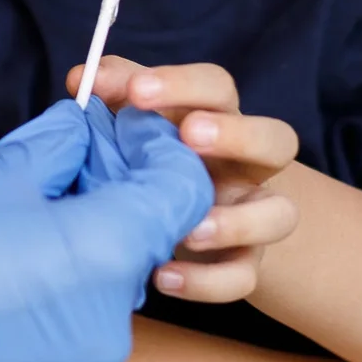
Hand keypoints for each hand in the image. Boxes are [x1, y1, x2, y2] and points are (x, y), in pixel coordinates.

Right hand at [0, 100, 210, 361]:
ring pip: (103, 287)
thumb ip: (55, 149)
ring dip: (78, 244)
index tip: (119, 127)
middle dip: (113, 193)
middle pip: (141, 240)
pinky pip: (67, 331)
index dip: (155, 149)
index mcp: (105, 254)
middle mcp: (108, 321)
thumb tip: (79, 134)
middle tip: (63, 157)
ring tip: (17, 212)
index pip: (181, 191)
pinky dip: (49, 293)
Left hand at [68, 55, 300, 302]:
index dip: (182, 83)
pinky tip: (163, 276)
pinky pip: (245, 277)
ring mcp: (253, 215)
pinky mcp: (245, 263)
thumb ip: (114, 95)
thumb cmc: (155, 156)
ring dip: (236, 221)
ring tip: (191, 228)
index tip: (136, 91)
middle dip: (236, 135)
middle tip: (190, 135)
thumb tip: (80, 80)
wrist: (185, 219)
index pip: (218, 88)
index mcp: (218, 118)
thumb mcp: (137, 122)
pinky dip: (207, 281)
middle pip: (277, 139)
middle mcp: (248, 164)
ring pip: (281, 214)